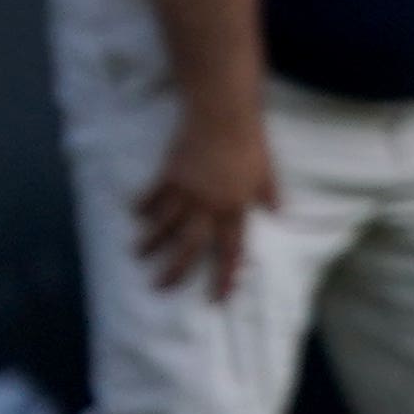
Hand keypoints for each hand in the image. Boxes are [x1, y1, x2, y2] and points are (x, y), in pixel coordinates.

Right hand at [132, 110, 279, 302]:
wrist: (223, 114)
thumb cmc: (250, 141)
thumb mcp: (267, 170)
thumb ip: (270, 194)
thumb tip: (278, 212)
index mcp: (235, 209)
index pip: (231, 251)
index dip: (225, 277)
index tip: (218, 299)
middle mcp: (208, 206)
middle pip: (189, 247)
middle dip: (174, 270)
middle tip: (159, 286)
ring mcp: (186, 192)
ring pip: (164, 226)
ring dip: (150, 242)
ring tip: (138, 255)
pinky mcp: (169, 175)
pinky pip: (152, 196)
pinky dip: (142, 206)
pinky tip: (134, 214)